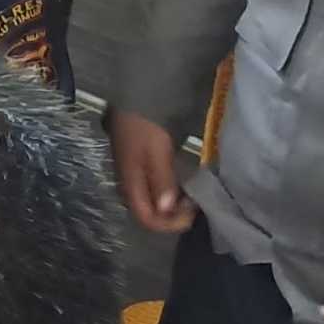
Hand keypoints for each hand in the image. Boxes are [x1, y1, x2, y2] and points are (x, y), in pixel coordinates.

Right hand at [107, 110, 194, 234]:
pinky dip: (169, 194)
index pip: (146, 218)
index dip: (169, 224)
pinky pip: (153, 190)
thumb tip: (167, 209)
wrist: (133, 99)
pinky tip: (182, 184)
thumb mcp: (157, 151)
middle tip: (195, 204)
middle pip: (147, 213)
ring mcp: (133, 175)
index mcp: (130, 183)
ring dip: (172, 206)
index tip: (192, 213)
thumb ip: (161, 180)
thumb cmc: (145, 124)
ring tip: (191, 196)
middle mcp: (128, 184)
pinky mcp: (138, 167)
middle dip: (172, 216)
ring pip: (151, 203)